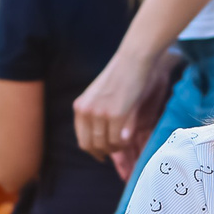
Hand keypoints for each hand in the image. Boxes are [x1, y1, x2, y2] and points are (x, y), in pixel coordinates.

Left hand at [72, 44, 165, 161]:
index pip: (82, 141)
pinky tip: (129, 138)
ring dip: (116, 148)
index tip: (102, 154)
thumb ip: (96, 114)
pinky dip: (124, 143)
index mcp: (80, 107)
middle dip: (105, 152)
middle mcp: (86, 112)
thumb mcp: (100, 95)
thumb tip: (100, 140)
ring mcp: (99, 114)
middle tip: (117, 150)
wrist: (133, 59)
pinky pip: (118, 140)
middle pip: (92, 146)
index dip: (93, 151)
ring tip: (124, 142)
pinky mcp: (115, 115)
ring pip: (105, 144)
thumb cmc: (121, 74)